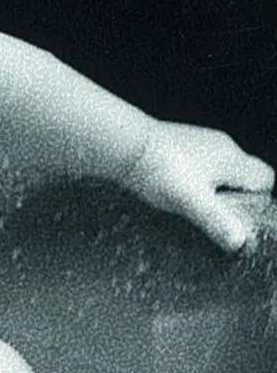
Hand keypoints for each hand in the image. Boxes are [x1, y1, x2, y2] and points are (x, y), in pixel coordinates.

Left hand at [121, 121, 274, 252]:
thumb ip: (218, 222)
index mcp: (231, 158)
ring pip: (215, 170)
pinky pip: (192, 165)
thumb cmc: (157, 167)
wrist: (120, 143)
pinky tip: (170, 189)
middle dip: (233, 198)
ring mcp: (195, 141)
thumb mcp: (191, 202)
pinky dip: (187, 179)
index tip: (240, 218)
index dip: (258, 202)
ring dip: (208, 189)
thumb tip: (239, 242)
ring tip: (188, 203)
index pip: (265, 180)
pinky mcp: (173, 143)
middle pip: (241, 176)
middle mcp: (218, 145)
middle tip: (212, 213)